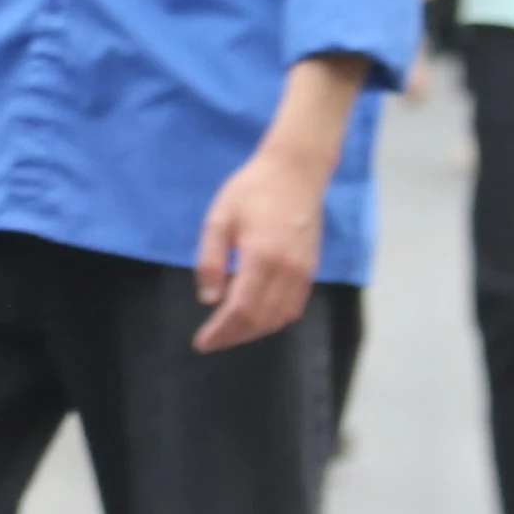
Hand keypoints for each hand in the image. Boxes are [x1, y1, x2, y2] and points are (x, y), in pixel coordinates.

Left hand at [191, 136, 330, 352]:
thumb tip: (209, 300)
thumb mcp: (218, 219)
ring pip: (280, 318)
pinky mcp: (311, 270)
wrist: (296, 171)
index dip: (221, 331)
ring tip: (229, 332)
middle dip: (234, 336)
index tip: (202, 342)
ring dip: (254, 331)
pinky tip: (255, 318)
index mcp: (261, 257)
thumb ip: (210, 261)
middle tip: (211, 341)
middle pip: (261, 320)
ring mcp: (303, 272)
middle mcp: (287, 270)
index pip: (241, 309)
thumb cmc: (251, 190)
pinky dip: (274, 320)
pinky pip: (294, 307)